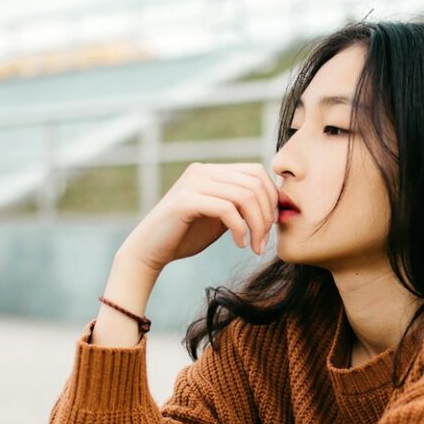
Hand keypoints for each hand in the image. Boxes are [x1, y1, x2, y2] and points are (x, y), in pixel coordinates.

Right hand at [118, 162, 281, 273]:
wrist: (149, 252)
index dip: (271, 198)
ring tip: (254, 246)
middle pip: (254, 183)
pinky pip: (227, 209)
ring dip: (256, 225)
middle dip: (266, 215)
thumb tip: (274, 202)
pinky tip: (239, 245)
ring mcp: (193, 183)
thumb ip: (239, 205)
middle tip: (263, 242)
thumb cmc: (184, 237)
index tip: (272, 226)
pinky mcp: (186, 201)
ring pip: (244, 196)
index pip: (256, 172)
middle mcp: (202, 171)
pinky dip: (239, 229)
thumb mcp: (219, 218)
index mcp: (210, 171)